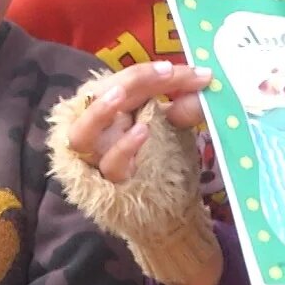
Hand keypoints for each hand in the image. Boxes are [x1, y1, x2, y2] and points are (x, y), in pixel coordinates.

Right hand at [64, 61, 212, 182]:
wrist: (164, 212)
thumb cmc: (162, 163)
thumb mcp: (173, 128)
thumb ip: (185, 107)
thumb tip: (204, 81)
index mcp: (110, 110)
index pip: (124, 81)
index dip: (155, 72)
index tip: (195, 72)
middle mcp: (96, 131)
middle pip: (97, 97)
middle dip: (132, 80)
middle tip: (165, 72)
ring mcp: (97, 159)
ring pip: (81, 134)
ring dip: (99, 111)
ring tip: (120, 94)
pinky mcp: (106, 184)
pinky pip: (107, 165)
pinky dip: (123, 147)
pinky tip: (143, 131)